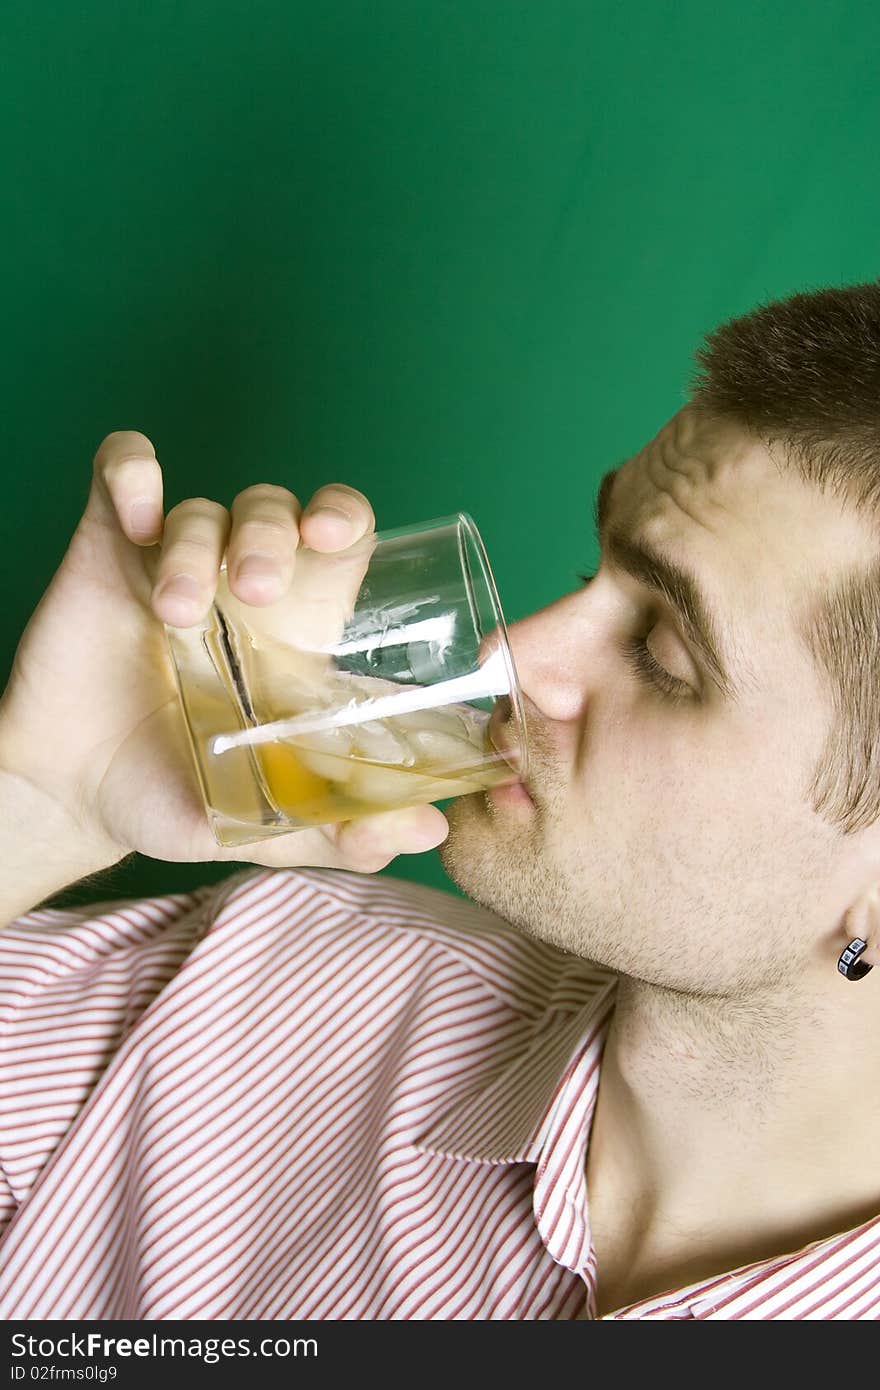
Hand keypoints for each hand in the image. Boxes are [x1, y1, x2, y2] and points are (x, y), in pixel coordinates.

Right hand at [0, 432, 449, 872]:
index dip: (344, 517)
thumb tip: (429, 833)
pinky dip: (131, 473)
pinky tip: (134, 519)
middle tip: (256, 590)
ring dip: (198, 545)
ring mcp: (173, 560)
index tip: (331, 535)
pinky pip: (123, 472)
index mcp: (293, 632)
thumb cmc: (176, 798)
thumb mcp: (263, 823)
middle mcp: (239, 586)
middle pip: (278, 509)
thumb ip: (339, 828)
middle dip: (273, 533)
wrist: (72, 800)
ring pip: (205, 506)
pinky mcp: (108, 546)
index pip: (340, 537)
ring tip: (176, 613)